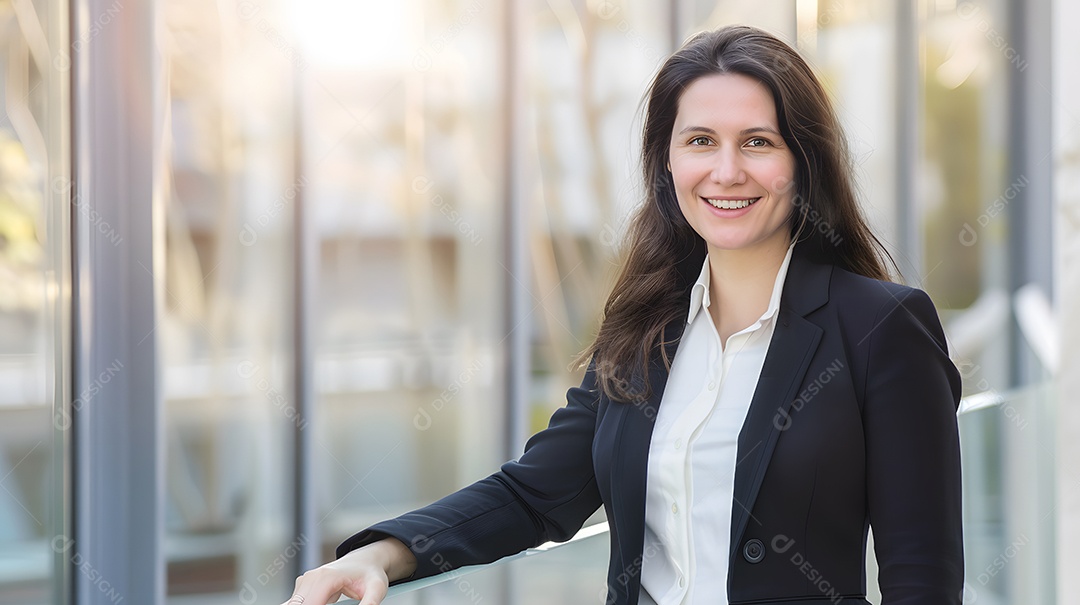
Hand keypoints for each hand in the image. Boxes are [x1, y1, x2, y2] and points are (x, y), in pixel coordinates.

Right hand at [283, 537, 417, 604]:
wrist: (365, 560)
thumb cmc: (370, 573)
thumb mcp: (376, 589)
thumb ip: (370, 603)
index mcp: (326, 578)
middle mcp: (311, 578)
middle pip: (296, 604)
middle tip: (331, 604)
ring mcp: (305, 582)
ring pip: (292, 604)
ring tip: (333, 601)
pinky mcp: (303, 588)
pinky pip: (295, 603)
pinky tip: (324, 604)